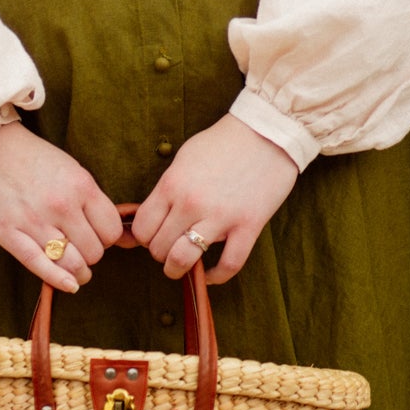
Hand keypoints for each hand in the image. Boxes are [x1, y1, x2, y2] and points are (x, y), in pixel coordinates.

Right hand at [0, 121, 124, 292]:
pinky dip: (60, 281)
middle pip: (94, 251)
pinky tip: (70, 285)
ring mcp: (36, 222)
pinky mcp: (10, 235)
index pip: (111, 229)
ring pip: (72, 264)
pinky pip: (41, 266)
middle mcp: (62, 206)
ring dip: (79, 271)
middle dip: (92, 253)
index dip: (107, 237)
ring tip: (78, 270)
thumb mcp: (70, 168)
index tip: (98, 236)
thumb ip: (88, 198)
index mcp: (81, 185)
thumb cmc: (31, 157)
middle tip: (83, 248)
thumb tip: (107, 229)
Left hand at [130, 113, 298, 283]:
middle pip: (158, 248)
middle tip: (170, 247)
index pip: (142, 228)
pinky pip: (227, 265)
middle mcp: (191, 203)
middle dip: (160, 253)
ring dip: (178, 269)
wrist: (267, 133)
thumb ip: (167, 188)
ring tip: (182, 265)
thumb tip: (152, 215)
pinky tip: (210, 273)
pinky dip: (215, 276)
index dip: (144, 238)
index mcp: (172, 184)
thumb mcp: (184, 158)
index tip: (154, 236)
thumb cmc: (223, 143)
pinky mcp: (248, 226)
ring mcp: (220, 217)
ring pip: (182, 260)